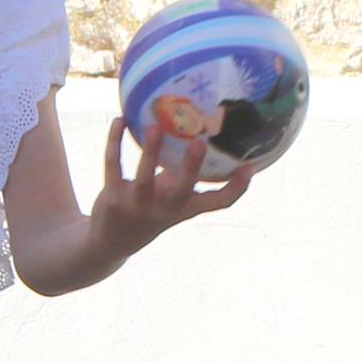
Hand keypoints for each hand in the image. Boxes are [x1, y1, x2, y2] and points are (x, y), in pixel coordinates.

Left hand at [90, 115, 252, 255]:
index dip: (237, 188)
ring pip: (143, 177)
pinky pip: (113, 165)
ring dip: (150, 151)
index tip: (250, 167)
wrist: (112, 242)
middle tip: (199, 142)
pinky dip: (114, 142)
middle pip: (183, 190)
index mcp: (186, 208)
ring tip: (154, 126)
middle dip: (191, 166)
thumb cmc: (150, 210)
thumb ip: (182, 175)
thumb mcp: (172, 199)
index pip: (219, 203)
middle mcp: (165, 208)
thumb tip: (194, 134)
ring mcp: (137, 204)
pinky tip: (119, 121)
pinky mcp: (112, 196)